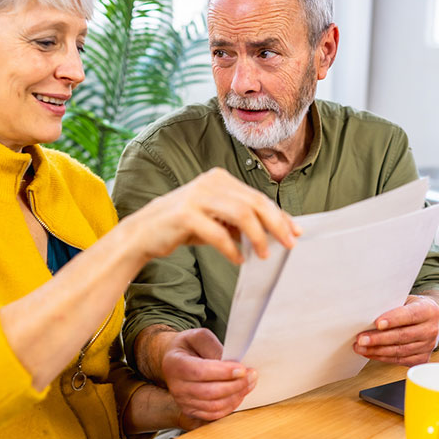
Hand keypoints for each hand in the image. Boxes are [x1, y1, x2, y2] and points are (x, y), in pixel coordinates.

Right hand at [124, 168, 299, 265]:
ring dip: (257, 236)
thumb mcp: (214, 218)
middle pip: (254, 202)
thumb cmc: (181, 226)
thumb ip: (239, 221)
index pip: (257, 196)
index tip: (295, 231)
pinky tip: (239, 259)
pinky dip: (232, 248)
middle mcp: (210, 183)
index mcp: (219, 179)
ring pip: (241, 214)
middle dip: (276, 224)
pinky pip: (218, 233)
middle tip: (289, 244)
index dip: (279, 215)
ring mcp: (197, 197)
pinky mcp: (185, 215)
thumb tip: (273, 231)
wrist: (143, 232)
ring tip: (264, 254)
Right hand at [159, 327, 256, 421]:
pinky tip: (239, 394)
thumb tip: (230, 362)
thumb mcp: (198, 337)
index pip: (200, 372)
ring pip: (214, 406)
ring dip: (236, 396)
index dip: (223, 372)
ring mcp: (182, 401)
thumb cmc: (188, 347)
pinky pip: (213, 415)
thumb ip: (212, 347)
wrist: (175, 360)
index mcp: (175, 364)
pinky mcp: (191, 411)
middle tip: (252, 375)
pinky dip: (230, 406)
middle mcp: (176, 386)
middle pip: (209, 392)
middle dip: (235, 385)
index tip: (242, 369)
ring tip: (249, 383)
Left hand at [352, 295, 438, 365]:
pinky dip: (383, 357)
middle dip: (379, 338)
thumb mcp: (405, 300)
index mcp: (429, 310)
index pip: (410, 315)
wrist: (428, 320)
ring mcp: (428, 346)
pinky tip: (371, 353)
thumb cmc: (411, 308)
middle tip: (361, 339)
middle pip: (403, 335)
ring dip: (377, 350)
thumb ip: (392, 305)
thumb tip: (367, 312)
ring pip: (400, 350)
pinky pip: (400, 360)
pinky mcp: (422, 358)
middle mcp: (431, 329)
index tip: (377, 323)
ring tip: (361, 347)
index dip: (393, 319)